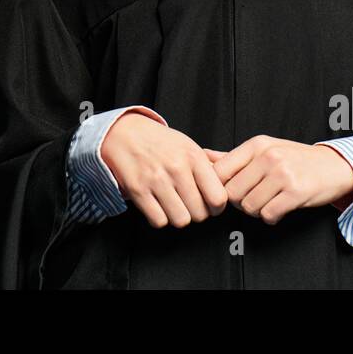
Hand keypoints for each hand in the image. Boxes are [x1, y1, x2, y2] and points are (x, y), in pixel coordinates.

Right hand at [100, 112, 229, 228]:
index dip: (217, 207)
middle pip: (199, 213)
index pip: (218, 197)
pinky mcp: (138, 190)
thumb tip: (228, 184)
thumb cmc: (159, 141)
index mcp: (193, 156)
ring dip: (179, 216)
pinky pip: (158, 221)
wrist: (124, 132)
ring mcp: (156, 180)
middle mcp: (176, 168)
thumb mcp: (188, 146)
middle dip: (197, 213)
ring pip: (181, 220)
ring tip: (175, 205)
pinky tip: (159, 206)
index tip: (211, 205)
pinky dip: (160, 218)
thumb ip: (208, 166)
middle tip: (190, 204)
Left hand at [202, 136, 352, 224]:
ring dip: (257, 211)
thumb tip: (202, 155)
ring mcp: (283, 173)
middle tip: (252, 199)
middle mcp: (268, 156)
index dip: (220, 188)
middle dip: (239, 202)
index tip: (231, 193)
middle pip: (232, 193)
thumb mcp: (264, 150)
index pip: (220, 171)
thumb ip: (233, 157)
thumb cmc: (294, 159)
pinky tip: (279, 209)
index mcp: (256, 144)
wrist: (333, 166)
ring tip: (268, 202)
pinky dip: (271, 218)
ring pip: (249, 206)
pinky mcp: (296, 192)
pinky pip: (269, 214)